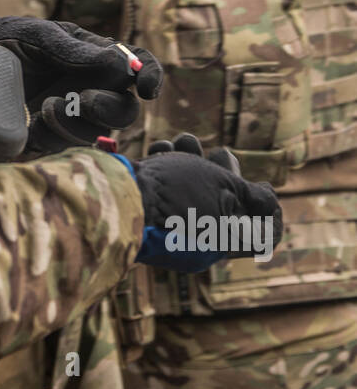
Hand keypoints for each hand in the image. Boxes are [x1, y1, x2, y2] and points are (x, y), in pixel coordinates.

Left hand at [0, 10, 162, 150]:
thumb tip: (122, 67)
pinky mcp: (50, 136)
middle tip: (83, 100)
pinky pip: (65, 146)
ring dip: (77, 124)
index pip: (139, 66)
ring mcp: (73, 115)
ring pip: (97, 133)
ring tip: (48, 107)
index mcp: (99, 58)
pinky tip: (35, 123)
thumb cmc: (13, 39)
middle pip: (125, 110)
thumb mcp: (42, 36)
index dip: (150, 76)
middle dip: (110, 109)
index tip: (145, 89)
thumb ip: (77, 51)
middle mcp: (93, 88)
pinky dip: (54, 136)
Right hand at [128, 133, 282, 270]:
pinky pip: (171, 198)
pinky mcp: (151, 218)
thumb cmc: (175, 191)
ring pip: (196, 196)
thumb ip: (251, 193)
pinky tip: (161, 152)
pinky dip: (171, 173)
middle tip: (219, 154)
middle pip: (228, 211)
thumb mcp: (225, 186)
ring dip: (195, 164)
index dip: (268, 209)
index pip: (260, 236)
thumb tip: (271, 200)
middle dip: (226, 174)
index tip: (263, 186)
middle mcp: (198, 245)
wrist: (117, 196)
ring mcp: (173, 233)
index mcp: (221, 246)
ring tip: (183, 142)